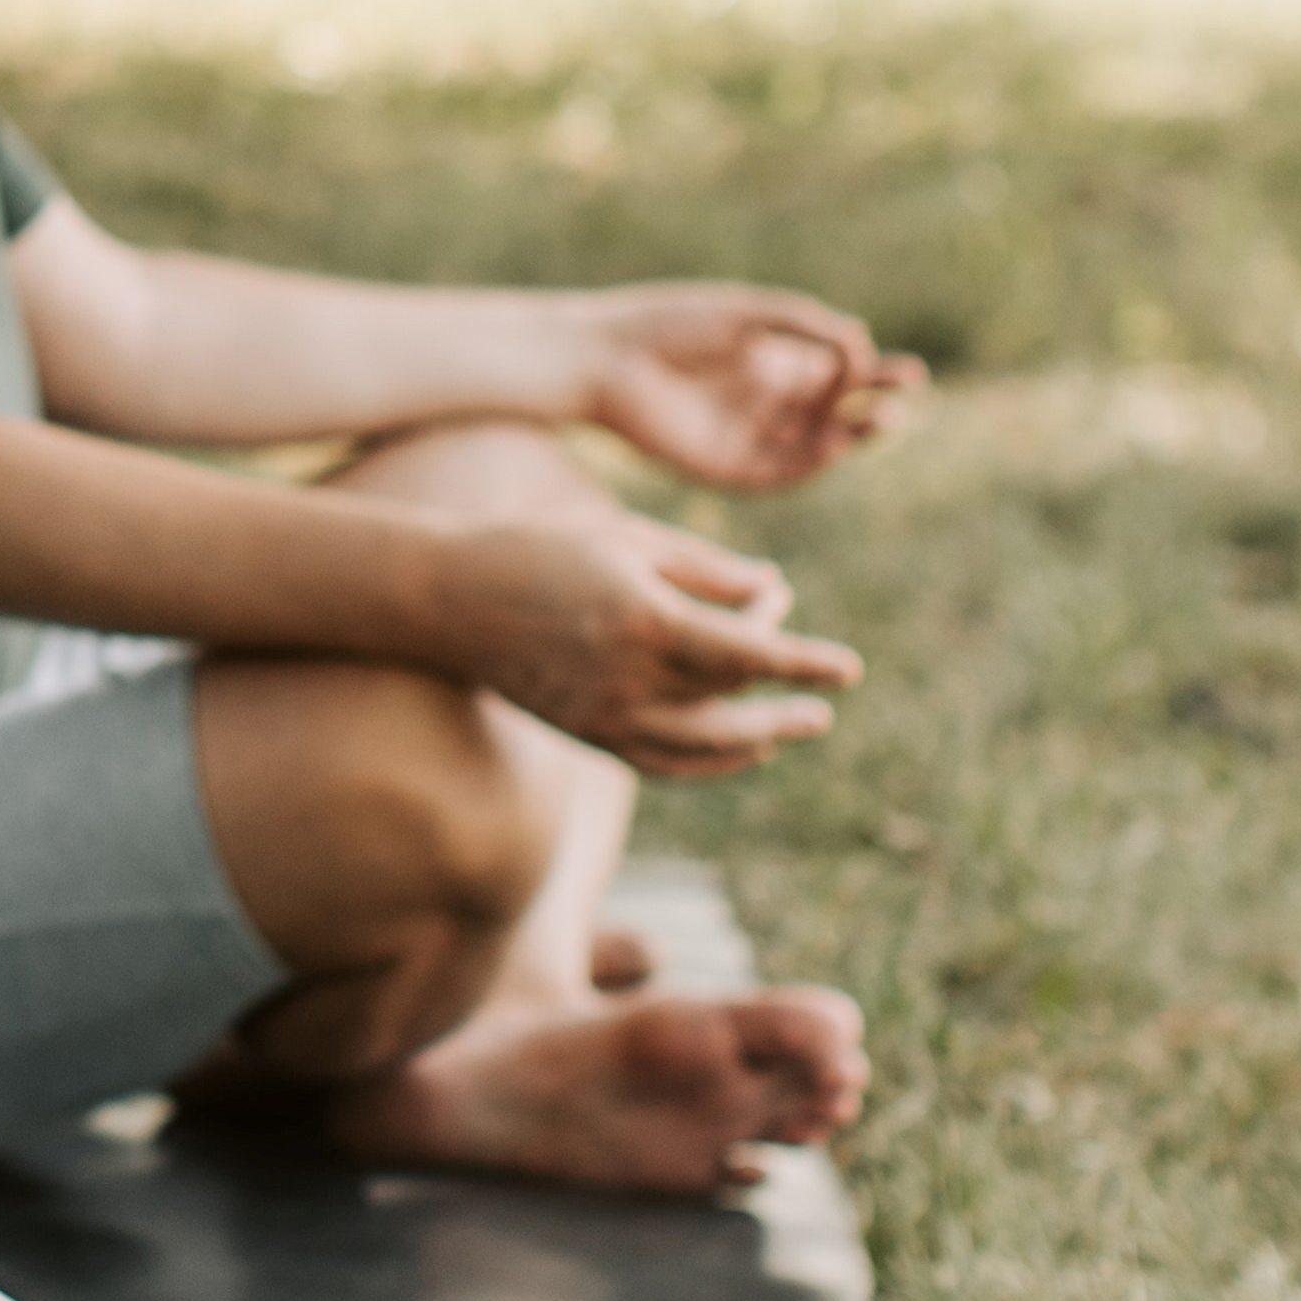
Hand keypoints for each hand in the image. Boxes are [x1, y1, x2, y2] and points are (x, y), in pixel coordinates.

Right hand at [441, 510, 859, 776]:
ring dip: (757, 737)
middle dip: (782, 689)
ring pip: (704, 743)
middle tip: (826, 698)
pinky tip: (742, 749)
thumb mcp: (629, 538)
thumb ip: (705, 567)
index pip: (748, 651)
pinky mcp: (587, 733)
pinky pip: (663, 762)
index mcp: (644, 617)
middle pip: (732, 696)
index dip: (805, 660)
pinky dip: (710, 761)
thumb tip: (771, 589)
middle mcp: (628, 676)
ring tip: (794, 728)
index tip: (851, 668)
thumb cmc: (541, 548)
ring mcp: (605, 714)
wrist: (449, 599)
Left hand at [571, 286, 922, 494]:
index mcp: (769, 360)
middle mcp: (762, 402)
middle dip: (873, 404)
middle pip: (833, 411)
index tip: (908, 371)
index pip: (836, 373)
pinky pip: (777, 474)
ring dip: (852, 435)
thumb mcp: (746, 314)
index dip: (875, 374)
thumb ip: (803, 324)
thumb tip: (859, 343)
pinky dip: (810, 463)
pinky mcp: (722, 468)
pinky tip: (836, 444)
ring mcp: (744, 437)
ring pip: (812, 445)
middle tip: (908, 393)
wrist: (604, 360)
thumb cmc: (668, 324)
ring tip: (885, 419)